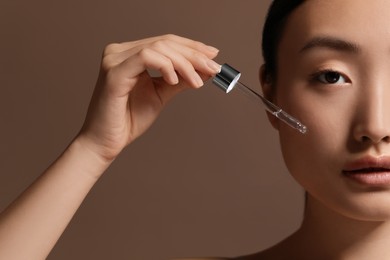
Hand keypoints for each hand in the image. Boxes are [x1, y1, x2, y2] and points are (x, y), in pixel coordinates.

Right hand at [77, 34, 220, 161]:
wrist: (106, 142)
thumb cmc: (128, 120)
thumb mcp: (161, 94)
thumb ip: (180, 80)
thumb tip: (204, 70)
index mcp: (130, 54)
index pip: (166, 42)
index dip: (192, 47)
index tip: (213, 56)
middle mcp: (120, 52)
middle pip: (166, 42)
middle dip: (194, 55)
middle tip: (213, 68)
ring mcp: (115, 59)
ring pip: (159, 47)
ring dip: (184, 63)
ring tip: (197, 81)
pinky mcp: (114, 72)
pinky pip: (146, 57)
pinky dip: (166, 66)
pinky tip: (175, 80)